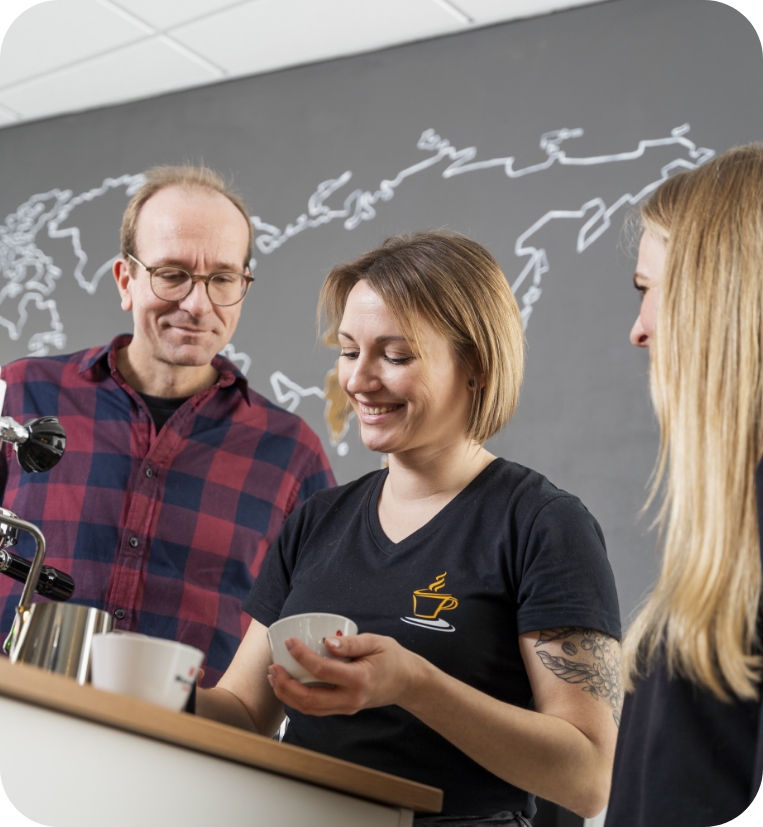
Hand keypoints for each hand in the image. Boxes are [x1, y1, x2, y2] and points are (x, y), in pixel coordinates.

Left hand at [267, 633, 420, 715]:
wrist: (408, 683)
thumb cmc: (393, 658)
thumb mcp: (376, 642)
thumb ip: (351, 643)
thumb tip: (326, 642)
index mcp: (359, 680)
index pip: (322, 670)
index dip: (301, 656)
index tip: (289, 642)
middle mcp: (350, 699)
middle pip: (309, 700)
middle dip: (285, 685)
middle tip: (273, 667)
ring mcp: (346, 708)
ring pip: (309, 709)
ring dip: (287, 695)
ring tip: (274, 677)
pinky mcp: (343, 709)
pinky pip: (316, 709)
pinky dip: (298, 700)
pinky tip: (289, 686)